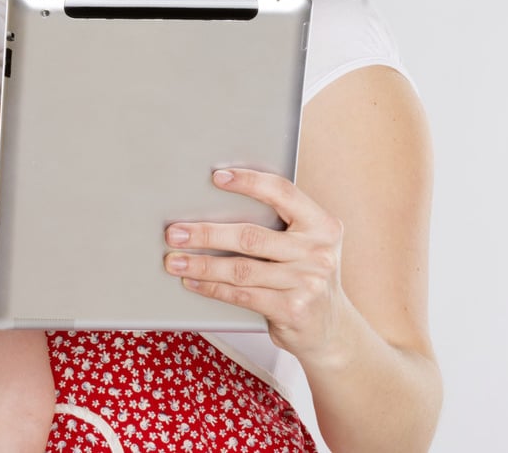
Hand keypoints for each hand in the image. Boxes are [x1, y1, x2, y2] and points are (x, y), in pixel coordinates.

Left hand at [163, 168, 346, 361]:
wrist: (332, 329)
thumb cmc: (304, 277)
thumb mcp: (304, 246)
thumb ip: (276, 227)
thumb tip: (213, 208)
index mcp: (323, 225)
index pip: (282, 193)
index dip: (248, 182)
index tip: (216, 177)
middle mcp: (319, 252)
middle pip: (251, 236)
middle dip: (206, 234)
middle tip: (174, 233)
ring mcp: (308, 283)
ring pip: (241, 269)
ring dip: (201, 264)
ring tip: (174, 260)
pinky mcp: (293, 310)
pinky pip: (242, 294)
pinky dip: (211, 287)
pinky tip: (192, 281)